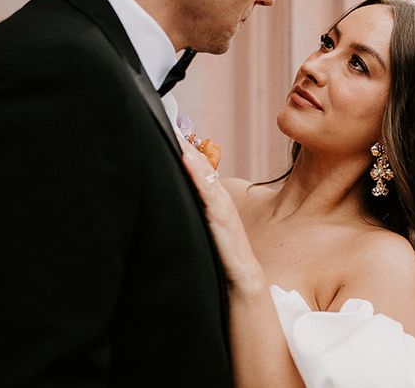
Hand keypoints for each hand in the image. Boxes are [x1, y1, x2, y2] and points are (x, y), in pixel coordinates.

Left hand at [180, 139, 266, 294]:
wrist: (245, 289)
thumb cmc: (223, 268)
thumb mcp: (207, 242)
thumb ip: (195, 226)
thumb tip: (174, 216)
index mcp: (215, 210)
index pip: (200, 177)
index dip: (187, 156)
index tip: (171, 135)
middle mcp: (220, 207)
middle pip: (203, 172)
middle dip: (187, 149)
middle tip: (169, 125)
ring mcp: (224, 214)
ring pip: (206, 179)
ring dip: (193, 157)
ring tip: (177, 136)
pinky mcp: (224, 225)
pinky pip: (210, 197)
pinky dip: (199, 177)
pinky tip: (188, 162)